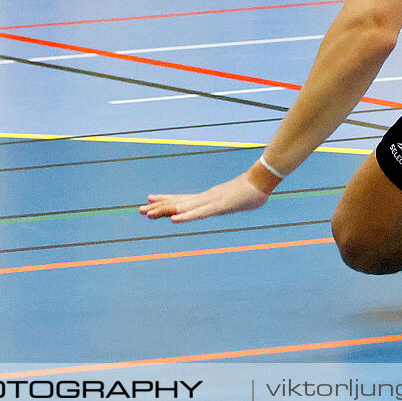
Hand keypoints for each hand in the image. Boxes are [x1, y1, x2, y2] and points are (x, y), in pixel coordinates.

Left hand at [140, 173, 270, 222]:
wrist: (262, 180)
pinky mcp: (218, 206)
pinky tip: (173, 219)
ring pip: (183, 207)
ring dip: (165, 211)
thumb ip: (232, 203)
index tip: (150, 200)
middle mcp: (205, 197)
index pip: (182, 199)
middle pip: (178, 202)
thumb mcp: (237, 201)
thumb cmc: (252, 191)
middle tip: (139, 210)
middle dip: (158, 206)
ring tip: (148, 214)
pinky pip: (199, 213)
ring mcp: (210, 201)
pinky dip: (185, 216)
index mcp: (208, 198)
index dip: (166, 200)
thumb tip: (234, 203)